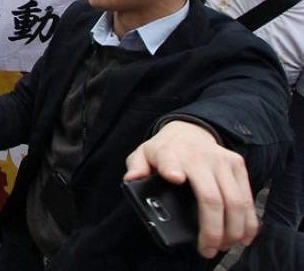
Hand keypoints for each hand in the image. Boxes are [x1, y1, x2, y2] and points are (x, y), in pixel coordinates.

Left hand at [125, 120, 256, 258]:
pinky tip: (244, 237)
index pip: (170, 162)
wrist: (188, 131)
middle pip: (211, 198)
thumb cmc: (163, 151)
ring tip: (223, 246)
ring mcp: (222, 160)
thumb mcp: (143, 154)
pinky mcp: (238, 165)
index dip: (172, 170)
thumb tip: (132, 179)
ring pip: (235, 202)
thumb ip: (136, 167)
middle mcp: (198, 156)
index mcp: (170, 154)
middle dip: (213, 230)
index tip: (175, 178)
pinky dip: (249, 222)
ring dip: (232, 231)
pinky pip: (248, 198)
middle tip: (207, 249)